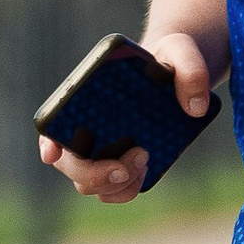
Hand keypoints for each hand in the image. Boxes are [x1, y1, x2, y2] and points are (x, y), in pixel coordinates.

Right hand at [37, 29, 213, 204]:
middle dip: (95, 172)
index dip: (48, 140)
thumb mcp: (182, 51)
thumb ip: (191, 69)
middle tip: (138, 155)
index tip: (54, 152)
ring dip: (114, 183)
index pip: (52, 122)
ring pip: (88, 184)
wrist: (179, 75)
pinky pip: (111, 192)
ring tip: (146, 156)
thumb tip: (195, 108)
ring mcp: (100, 151)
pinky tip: (145, 170)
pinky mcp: (120, 166)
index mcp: (84, 97)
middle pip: (70, 164)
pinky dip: (126, 190)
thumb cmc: (168, 58)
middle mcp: (84, 128)